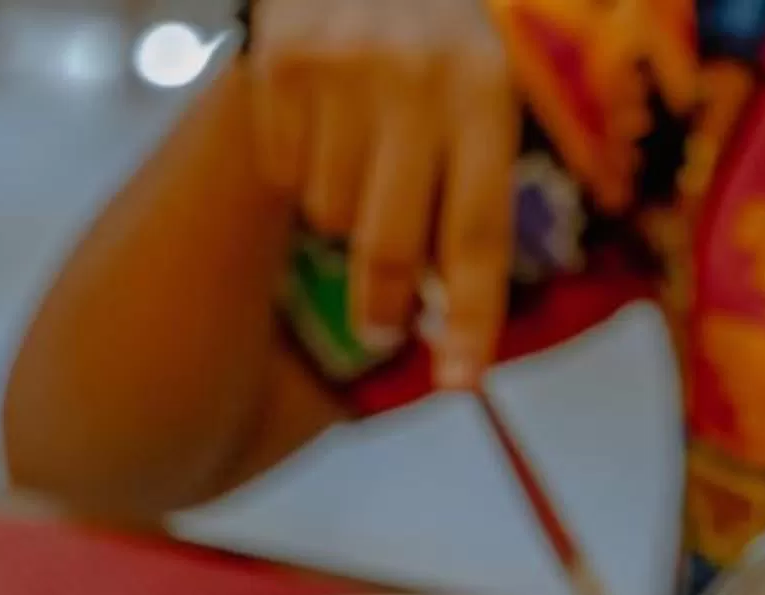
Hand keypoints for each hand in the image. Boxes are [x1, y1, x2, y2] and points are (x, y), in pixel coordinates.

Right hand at [247, 0, 519, 388]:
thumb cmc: (432, 41)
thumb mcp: (476, 92)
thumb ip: (467, 188)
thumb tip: (447, 315)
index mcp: (485, 90)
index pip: (477, 232)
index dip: (472, 319)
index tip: (461, 384)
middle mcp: (417, 77)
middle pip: (393, 245)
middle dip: (385, 305)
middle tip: (382, 331)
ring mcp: (342, 70)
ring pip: (331, 214)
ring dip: (340, 210)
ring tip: (355, 151)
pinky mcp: (279, 66)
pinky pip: (283, 174)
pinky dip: (296, 166)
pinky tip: (316, 121)